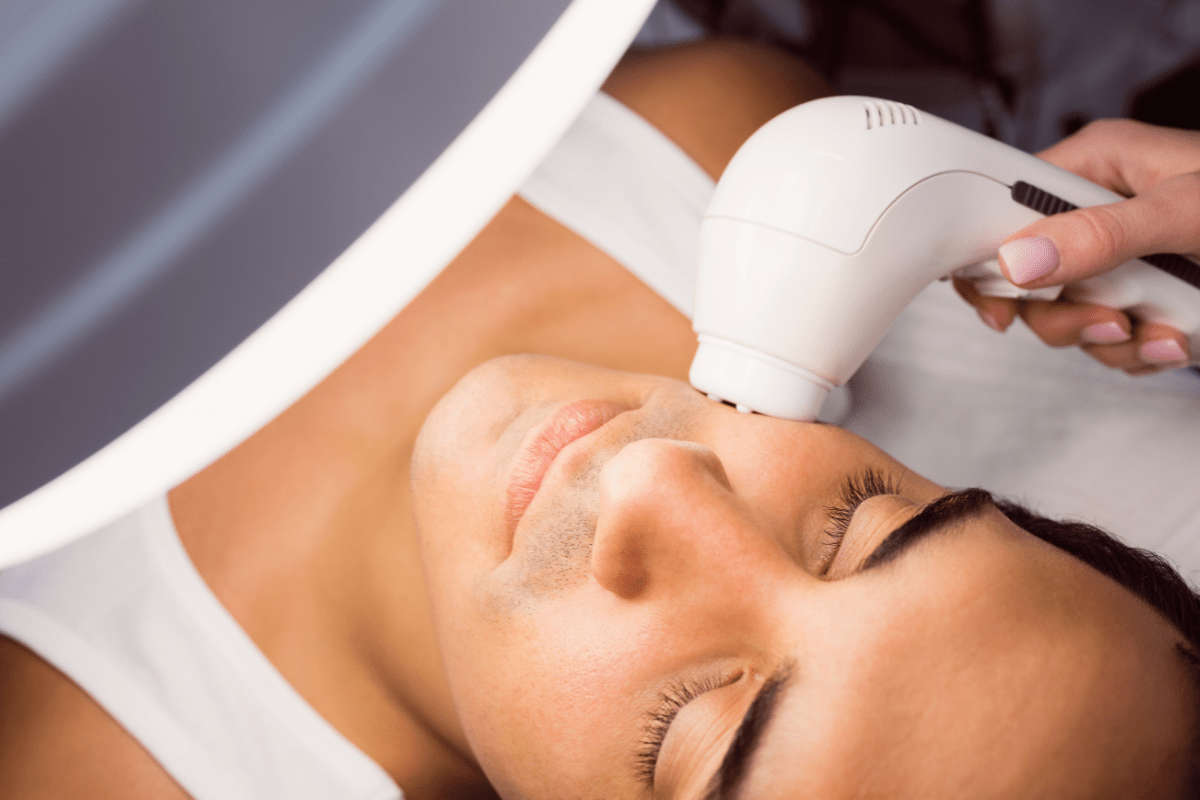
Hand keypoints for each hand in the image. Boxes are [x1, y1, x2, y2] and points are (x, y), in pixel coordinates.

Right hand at [955, 119, 1199, 374]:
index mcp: (1097, 168)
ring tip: (1157, 332)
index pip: (1002, 206)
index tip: (998, 297)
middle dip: (1064, 313)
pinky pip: (1106, 339)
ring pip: (1064, 316)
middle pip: (1026, 276)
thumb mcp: (1187, 214)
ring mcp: (1120, 259)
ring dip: (1108, 340)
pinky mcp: (1142, 298)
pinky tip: (1172, 340)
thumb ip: (1103, 236)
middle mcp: (1099, 212)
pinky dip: (1137, 353)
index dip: (988, 254)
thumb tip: (1020, 260)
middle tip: (1105, 318)